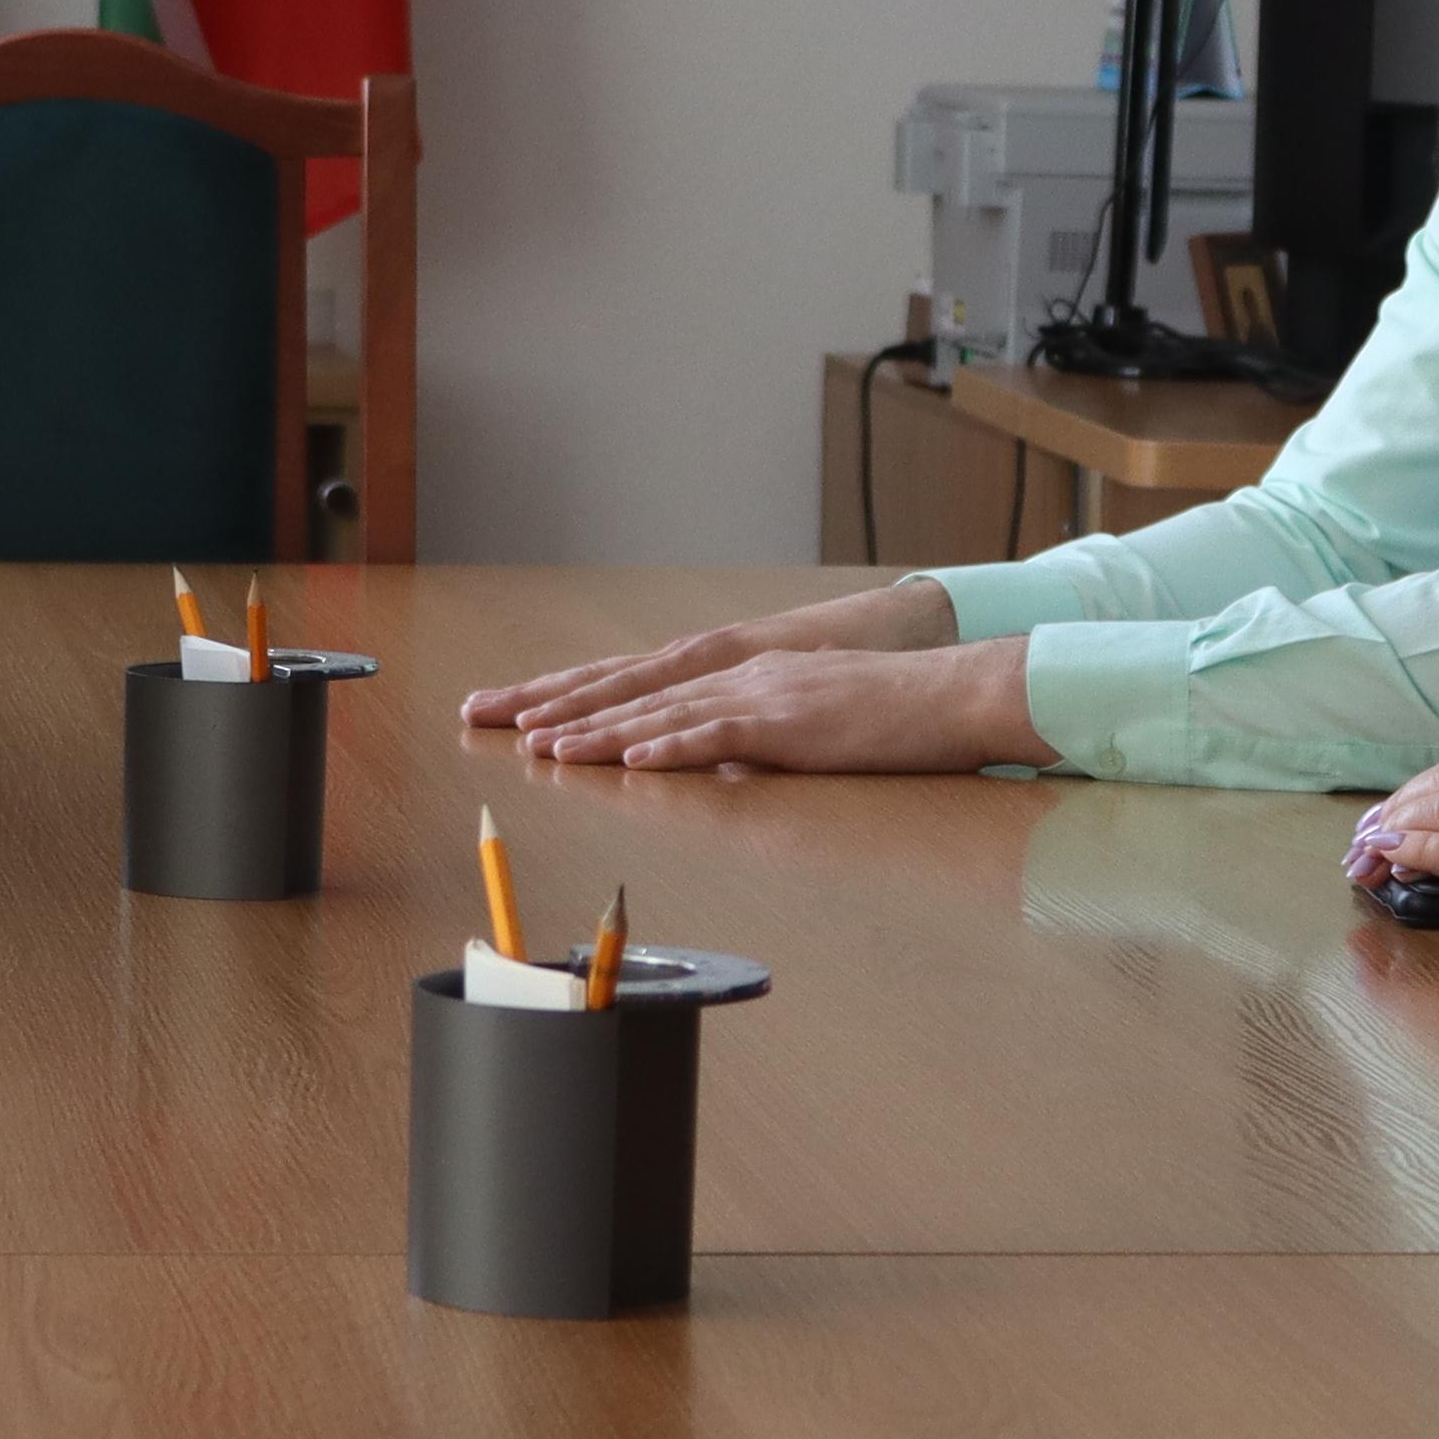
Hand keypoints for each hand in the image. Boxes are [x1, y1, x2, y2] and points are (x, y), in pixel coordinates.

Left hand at [505, 630, 1053, 775]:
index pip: (637, 683)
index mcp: (736, 674)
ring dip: (598, 729)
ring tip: (542, 746)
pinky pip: (718, 736)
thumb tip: (712, 764)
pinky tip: (633, 758)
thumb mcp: (804, 722)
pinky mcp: (787, 722)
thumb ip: (752, 737)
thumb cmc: (886, 716)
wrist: (949, 694)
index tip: (514, 710)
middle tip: (489, 716)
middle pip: (629, 690)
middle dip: (555, 705)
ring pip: (661, 712)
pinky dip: (671, 746)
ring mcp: (760, 694)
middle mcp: (735, 674)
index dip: (572, 696)